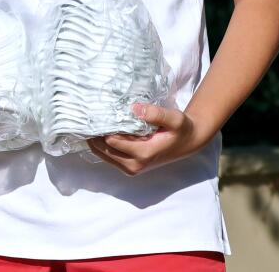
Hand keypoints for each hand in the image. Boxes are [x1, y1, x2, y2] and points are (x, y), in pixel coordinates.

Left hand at [87, 103, 207, 175]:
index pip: (111, 141)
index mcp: (144, 154)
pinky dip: (101, 144)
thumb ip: (156, 114)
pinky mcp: (128, 167)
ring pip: (102, 154)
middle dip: (95, 133)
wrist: (187, 142)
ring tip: (94, 121)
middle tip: (91, 115)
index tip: (97, 112)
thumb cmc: (181, 129)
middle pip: (102, 149)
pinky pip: (107, 156)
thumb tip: (134, 108)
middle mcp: (134, 165)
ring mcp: (130, 168)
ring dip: (96, 139)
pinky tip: (102, 130)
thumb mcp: (175, 118)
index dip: (102, 127)